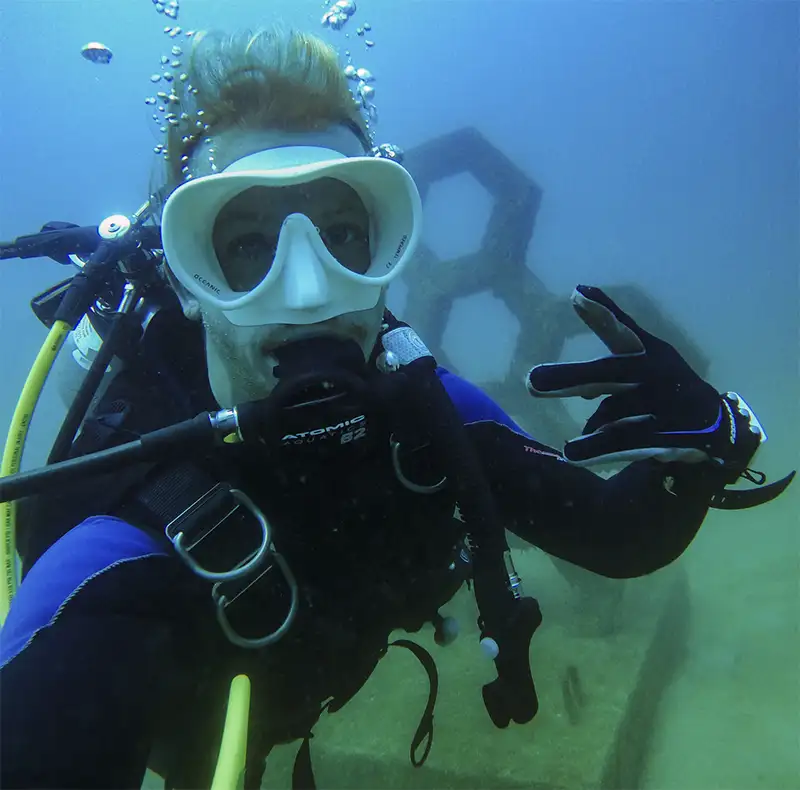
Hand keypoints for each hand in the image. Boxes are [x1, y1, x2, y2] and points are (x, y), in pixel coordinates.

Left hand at [526, 285, 763, 471]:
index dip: (602, 314)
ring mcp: (663, 406)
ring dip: (593, 429)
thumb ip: (612, 326)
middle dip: (570, 378)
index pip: (621, 330)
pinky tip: (573, 454)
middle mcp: (654, 374)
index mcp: (646, 351)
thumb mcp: (643, 349)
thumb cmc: (664, 379)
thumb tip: (578, 294)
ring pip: (618, 416)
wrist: (713, 423)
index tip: (577, 295)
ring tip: (567, 446)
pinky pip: (628, 444)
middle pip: (608, 375)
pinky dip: (600, 450)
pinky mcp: (667, 436)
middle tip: (532, 382)